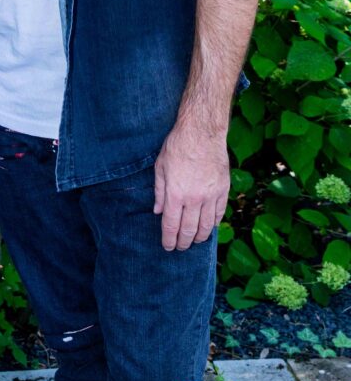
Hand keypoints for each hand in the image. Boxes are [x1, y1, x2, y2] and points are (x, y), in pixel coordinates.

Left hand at [153, 121, 229, 251]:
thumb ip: (160, 192)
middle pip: (189, 230)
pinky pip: (219, 214)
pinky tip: (209, 227)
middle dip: (183, 242)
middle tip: (180, 248)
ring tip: (194, 242)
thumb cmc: (177, 146)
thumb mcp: (160, 167)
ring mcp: (211, 196)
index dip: (169, 240)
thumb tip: (158, 212)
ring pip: (206, 226)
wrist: (202, 132)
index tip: (167, 247)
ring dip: (199, 238)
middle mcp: (194, 199)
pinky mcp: (223, 190)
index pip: (171, 226)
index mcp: (176, 194)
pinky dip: (214, 224)